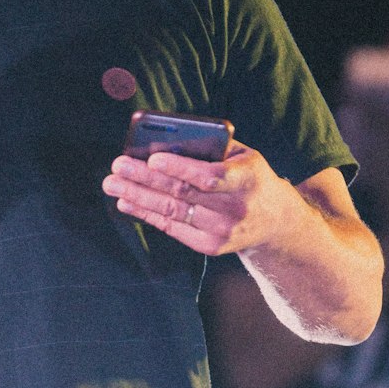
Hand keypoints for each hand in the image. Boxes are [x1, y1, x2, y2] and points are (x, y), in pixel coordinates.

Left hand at [102, 140, 298, 256]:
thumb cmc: (251, 179)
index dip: (181, 168)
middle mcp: (235, 208)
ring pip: (173, 211)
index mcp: (247, 179)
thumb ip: (214, 148)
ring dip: (138, 197)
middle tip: (117, 167)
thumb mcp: (245, 157)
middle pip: (183, 193)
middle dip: (146, 179)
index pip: (210, 176)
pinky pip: (172, 228)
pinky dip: (147, 214)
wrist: (275, 222)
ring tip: (112, 184)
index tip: (153, 159)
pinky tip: (126, 203)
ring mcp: (222, 231)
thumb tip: (167, 140)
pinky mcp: (211, 246)